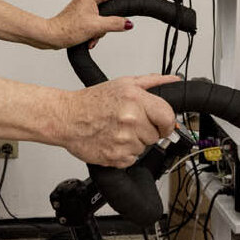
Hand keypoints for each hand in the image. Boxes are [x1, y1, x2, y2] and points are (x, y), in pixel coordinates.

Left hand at [41, 0, 132, 49]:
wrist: (52, 37)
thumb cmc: (66, 29)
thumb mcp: (95, 26)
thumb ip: (114, 23)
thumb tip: (127, 23)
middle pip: (110, 1)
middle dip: (113, 15)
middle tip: (114, 23)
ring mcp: (85, 8)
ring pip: (104, 14)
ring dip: (103, 27)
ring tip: (95, 34)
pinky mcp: (83, 17)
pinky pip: (97, 21)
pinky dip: (97, 30)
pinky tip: (91, 38)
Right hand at [58, 74, 178, 166]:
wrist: (66, 118)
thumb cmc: (91, 101)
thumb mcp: (123, 84)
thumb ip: (151, 82)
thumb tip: (172, 80)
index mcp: (135, 100)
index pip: (168, 117)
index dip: (167, 123)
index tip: (162, 124)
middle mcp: (131, 120)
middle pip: (156, 135)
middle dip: (146, 131)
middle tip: (129, 123)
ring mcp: (124, 140)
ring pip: (144, 148)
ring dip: (134, 142)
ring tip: (117, 131)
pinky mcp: (116, 157)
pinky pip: (132, 159)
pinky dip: (124, 153)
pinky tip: (112, 141)